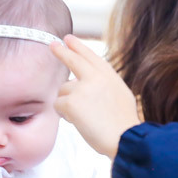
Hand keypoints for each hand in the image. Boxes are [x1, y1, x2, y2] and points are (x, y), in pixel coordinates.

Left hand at [51, 35, 140, 158]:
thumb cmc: (123, 124)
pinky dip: (64, 114)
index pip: (91, 56)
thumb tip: (90, 82)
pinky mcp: (72, 102)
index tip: (68, 38)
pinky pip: (58, 105)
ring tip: (83, 117)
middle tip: (53, 45)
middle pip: (73, 60)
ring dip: (67, 103)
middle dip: (62, 51)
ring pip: (63, 90)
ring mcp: (83, 88)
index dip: (78, 47)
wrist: (125, 138)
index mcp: (109, 76)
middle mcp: (96, 77)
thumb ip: (104, 85)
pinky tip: (77, 121)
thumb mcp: (121, 95)